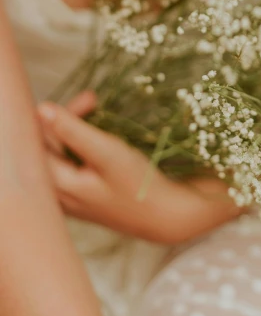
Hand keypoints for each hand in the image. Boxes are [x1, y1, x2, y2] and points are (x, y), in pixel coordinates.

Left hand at [36, 92, 244, 243]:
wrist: (165, 216)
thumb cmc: (137, 185)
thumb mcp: (107, 153)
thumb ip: (73, 131)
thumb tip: (42, 108)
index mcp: (55, 185)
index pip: (39, 141)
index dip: (59, 114)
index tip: (91, 98)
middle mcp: (56, 194)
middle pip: (48, 146)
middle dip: (68, 119)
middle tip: (95, 99)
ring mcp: (69, 197)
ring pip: (60, 153)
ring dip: (75, 128)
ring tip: (98, 110)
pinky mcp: (83, 196)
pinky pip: (71, 163)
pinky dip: (82, 144)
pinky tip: (100, 136)